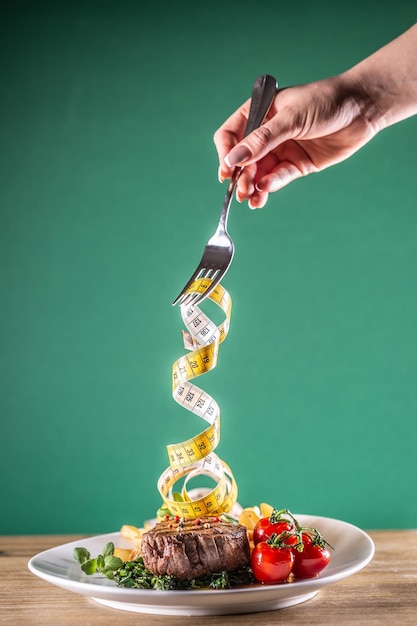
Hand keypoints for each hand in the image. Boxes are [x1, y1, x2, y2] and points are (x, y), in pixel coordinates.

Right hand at [214, 74, 379, 208]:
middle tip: (241, 191)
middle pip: (244, 159)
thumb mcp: (291, 118)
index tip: (226, 171)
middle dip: (240, 176)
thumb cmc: (327, 101)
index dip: (226, 153)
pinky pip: (278, 178)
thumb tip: (234, 159)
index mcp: (260, 112)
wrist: (363, 109)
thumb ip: (262, 140)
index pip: (231, 135)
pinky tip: (264, 192)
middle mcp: (267, 133)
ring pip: (259, 172)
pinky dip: (270, 186)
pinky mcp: (297, 165)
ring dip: (253, 186)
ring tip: (251, 199)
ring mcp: (282, 150)